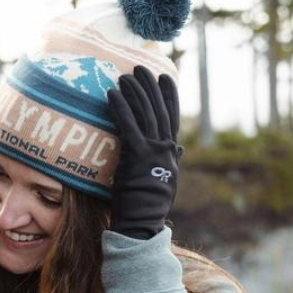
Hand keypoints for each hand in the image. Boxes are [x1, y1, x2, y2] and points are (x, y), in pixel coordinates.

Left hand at [106, 65, 184, 239]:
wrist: (142, 224)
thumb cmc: (147, 207)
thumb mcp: (164, 181)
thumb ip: (170, 162)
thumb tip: (179, 150)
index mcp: (171, 155)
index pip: (172, 118)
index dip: (169, 96)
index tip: (165, 77)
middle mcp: (165, 150)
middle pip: (159, 110)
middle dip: (150, 87)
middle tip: (140, 68)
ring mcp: (152, 152)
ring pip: (145, 114)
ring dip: (134, 92)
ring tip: (124, 77)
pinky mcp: (137, 156)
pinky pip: (128, 125)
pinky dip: (121, 107)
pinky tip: (112, 94)